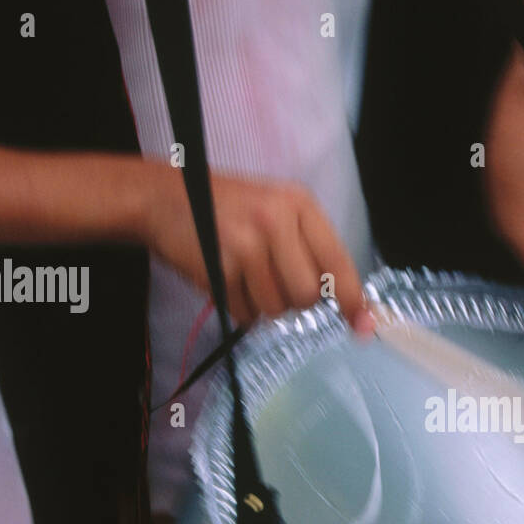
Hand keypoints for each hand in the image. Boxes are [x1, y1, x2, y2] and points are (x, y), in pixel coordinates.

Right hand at [145, 170, 373, 335]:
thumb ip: (309, 248)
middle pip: (309, 295)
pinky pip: (246, 312)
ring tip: (245, 276)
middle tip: (273, 281)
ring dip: (263, 305)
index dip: (352, 299)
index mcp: (297, 204)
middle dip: (294, 301)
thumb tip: (347, 302)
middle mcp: (275, 219)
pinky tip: (226, 280)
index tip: (363, 325)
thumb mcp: (273, 211)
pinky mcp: (219, 266)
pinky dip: (239, 307)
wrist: (161, 198)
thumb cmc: (225, 210)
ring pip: (278, 308)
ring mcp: (246, 243)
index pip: (337, 261)